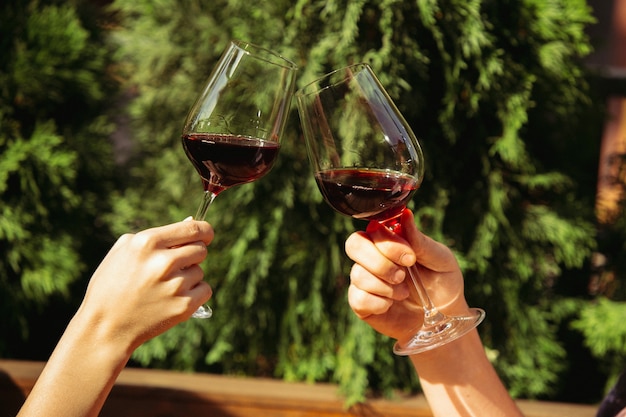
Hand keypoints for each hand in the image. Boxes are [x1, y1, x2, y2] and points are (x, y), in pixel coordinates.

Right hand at [75, 219, 213, 351]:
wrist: (104, 328)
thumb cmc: (111, 286)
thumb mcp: (124, 252)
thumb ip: (156, 235)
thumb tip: (190, 221)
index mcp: (147, 242)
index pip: (193, 228)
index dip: (205, 230)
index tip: (207, 234)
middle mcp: (163, 261)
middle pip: (201, 249)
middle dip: (192, 256)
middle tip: (175, 267)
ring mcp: (175, 285)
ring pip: (199, 271)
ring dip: (188, 277)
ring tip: (163, 288)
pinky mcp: (184, 306)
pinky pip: (205, 290)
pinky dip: (194, 294)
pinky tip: (173, 299)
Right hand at [345, 209, 468, 342]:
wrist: (444, 318)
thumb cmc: (442, 283)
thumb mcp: (440, 259)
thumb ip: (420, 240)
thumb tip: (406, 214)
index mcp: (389, 240)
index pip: (372, 229)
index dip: (387, 243)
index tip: (410, 258)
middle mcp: (372, 256)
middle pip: (354, 245)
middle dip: (379, 262)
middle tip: (402, 275)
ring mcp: (364, 280)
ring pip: (358, 274)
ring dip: (385, 286)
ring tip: (404, 293)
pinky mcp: (361, 303)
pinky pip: (358, 298)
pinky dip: (378, 303)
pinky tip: (391, 305)